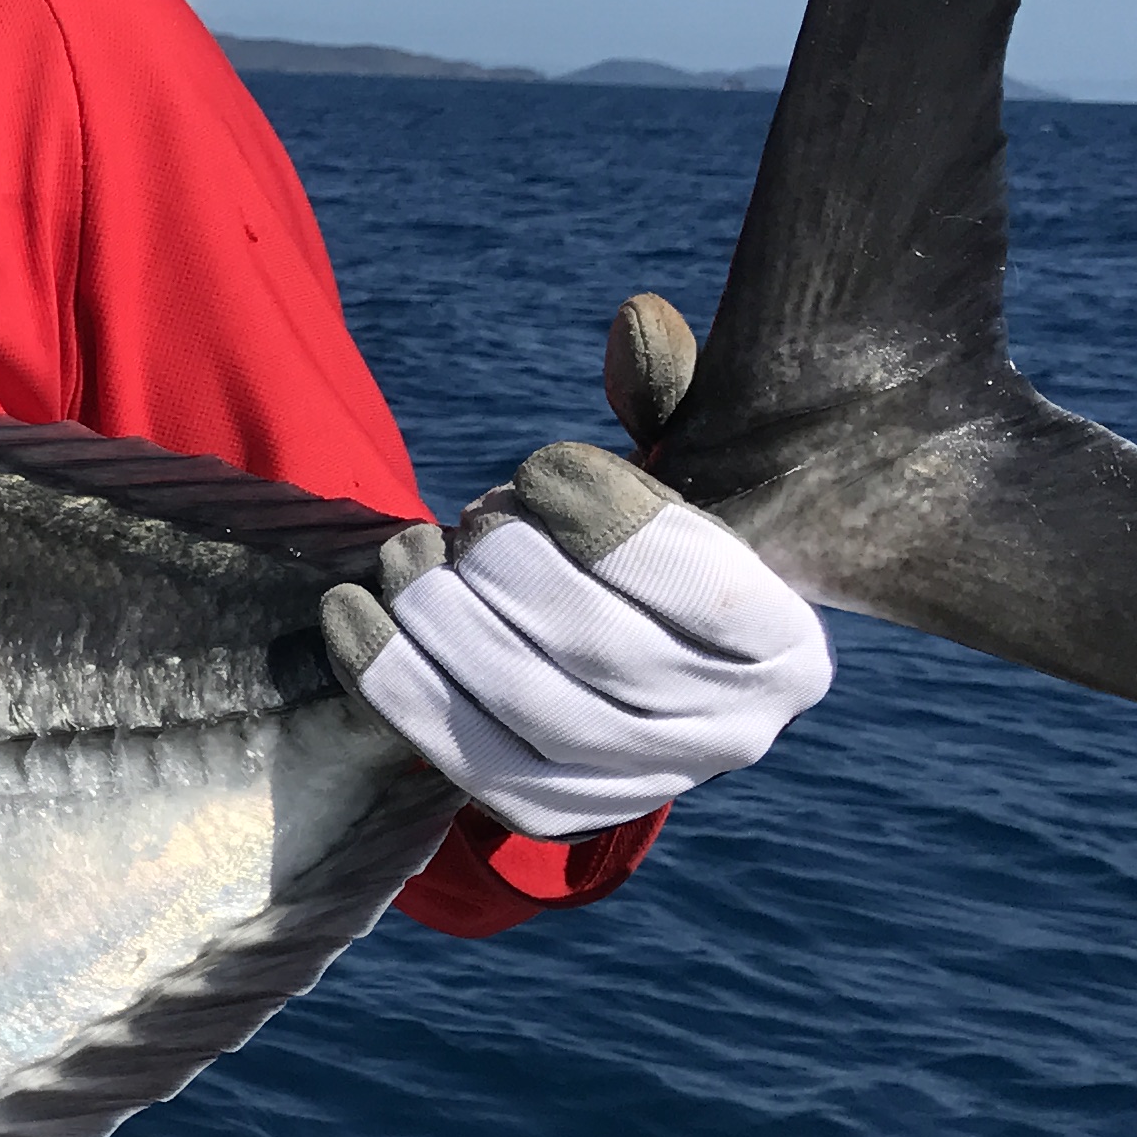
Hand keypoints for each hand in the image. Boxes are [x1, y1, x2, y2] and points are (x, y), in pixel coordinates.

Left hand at [321, 430, 831, 842]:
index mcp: (789, 645)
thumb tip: (637, 322)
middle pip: (603, 651)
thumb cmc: (647, 541)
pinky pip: (463, 760)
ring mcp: (647, 787)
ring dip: (446, 623)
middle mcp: (739, 733)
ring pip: (533, 712)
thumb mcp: (680, 465)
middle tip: (470, 517)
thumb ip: (666, 397)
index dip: (604, 516)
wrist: (628, 653)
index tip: (536, 466)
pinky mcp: (557, 813)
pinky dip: (392, 682)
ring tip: (408, 555)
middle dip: (512, 568)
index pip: (703, 583)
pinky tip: (346, 612)